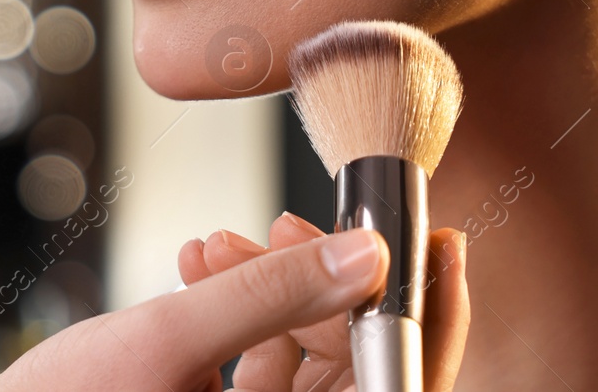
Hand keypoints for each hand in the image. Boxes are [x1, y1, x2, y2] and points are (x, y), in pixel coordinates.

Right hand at [0, 226, 401, 391]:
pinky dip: (236, 317)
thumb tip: (368, 254)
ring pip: (301, 365)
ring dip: (269, 293)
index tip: (435, 241)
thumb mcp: (161, 344)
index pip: (398, 384)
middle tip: (291, 222)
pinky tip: (200, 266)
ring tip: (218, 242)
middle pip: (351, 368)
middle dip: (321, 286)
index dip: (428, 314)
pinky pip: (256, 373)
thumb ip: (267, 296)